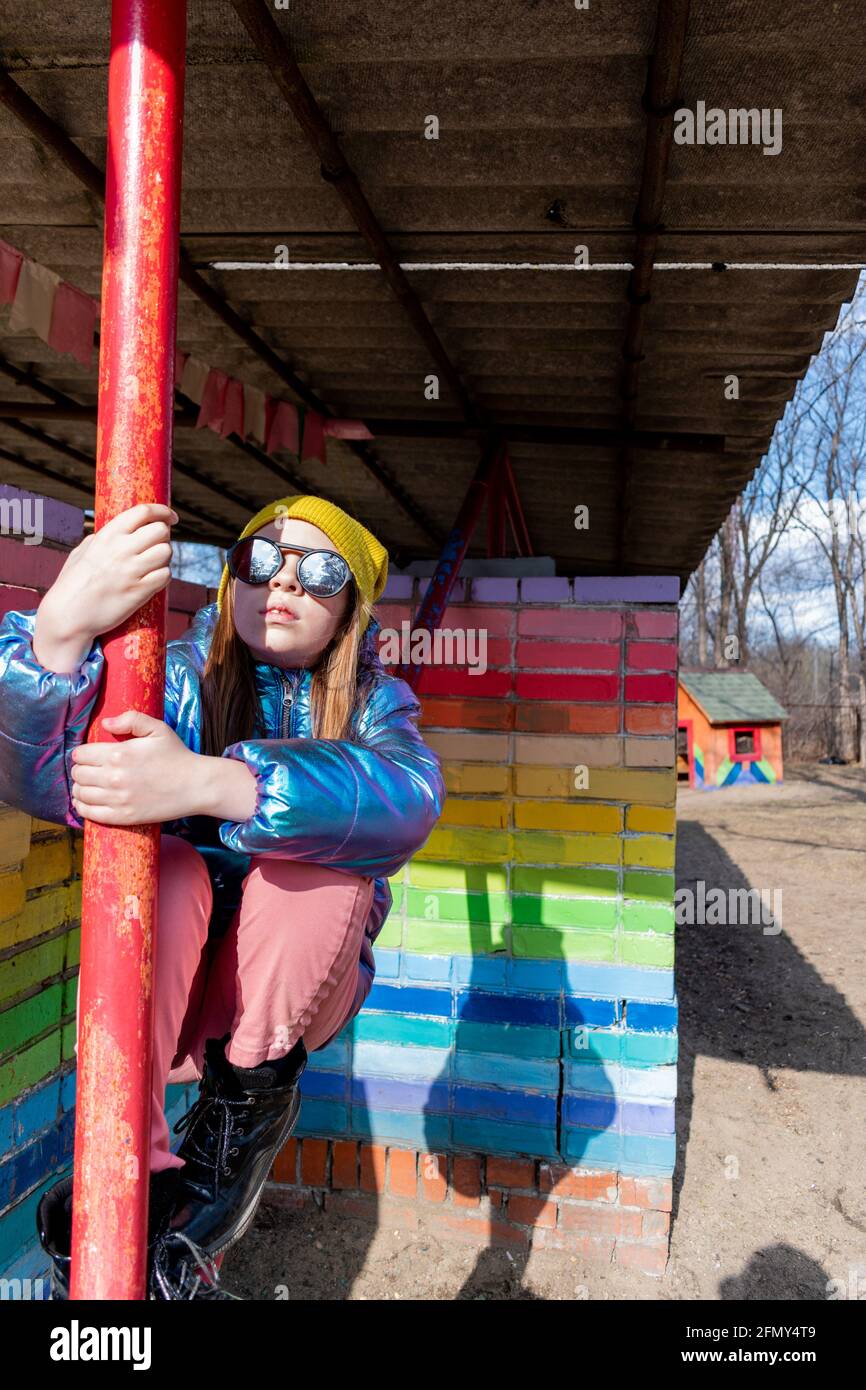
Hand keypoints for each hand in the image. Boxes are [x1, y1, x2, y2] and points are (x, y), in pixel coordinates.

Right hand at [34, 503, 178, 672]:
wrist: (68, 616)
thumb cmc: (71, 584)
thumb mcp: (81, 553)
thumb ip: (100, 540)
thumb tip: (117, 533)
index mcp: (107, 536)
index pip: (143, 511)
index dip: (163, 511)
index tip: (171, 517)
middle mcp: (121, 550)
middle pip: (160, 531)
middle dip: (163, 537)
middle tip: (156, 546)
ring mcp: (132, 571)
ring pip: (166, 552)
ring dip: (164, 557)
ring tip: (153, 564)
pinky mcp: (140, 592)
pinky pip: (165, 575)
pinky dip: (163, 576)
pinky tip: (153, 580)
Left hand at [70, 710, 201, 824]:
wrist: (195, 785)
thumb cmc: (177, 755)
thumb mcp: (158, 729)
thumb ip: (130, 719)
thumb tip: (105, 724)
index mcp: (118, 753)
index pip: (81, 754)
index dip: (82, 753)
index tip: (88, 755)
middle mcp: (113, 777)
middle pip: (78, 774)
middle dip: (81, 770)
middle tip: (89, 770)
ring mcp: (117, 799)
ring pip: (80, 794)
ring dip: (80, 788)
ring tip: (87, 785)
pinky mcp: (122, 816)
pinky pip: (89, 813)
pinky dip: (82, 807)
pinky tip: (86, 802)